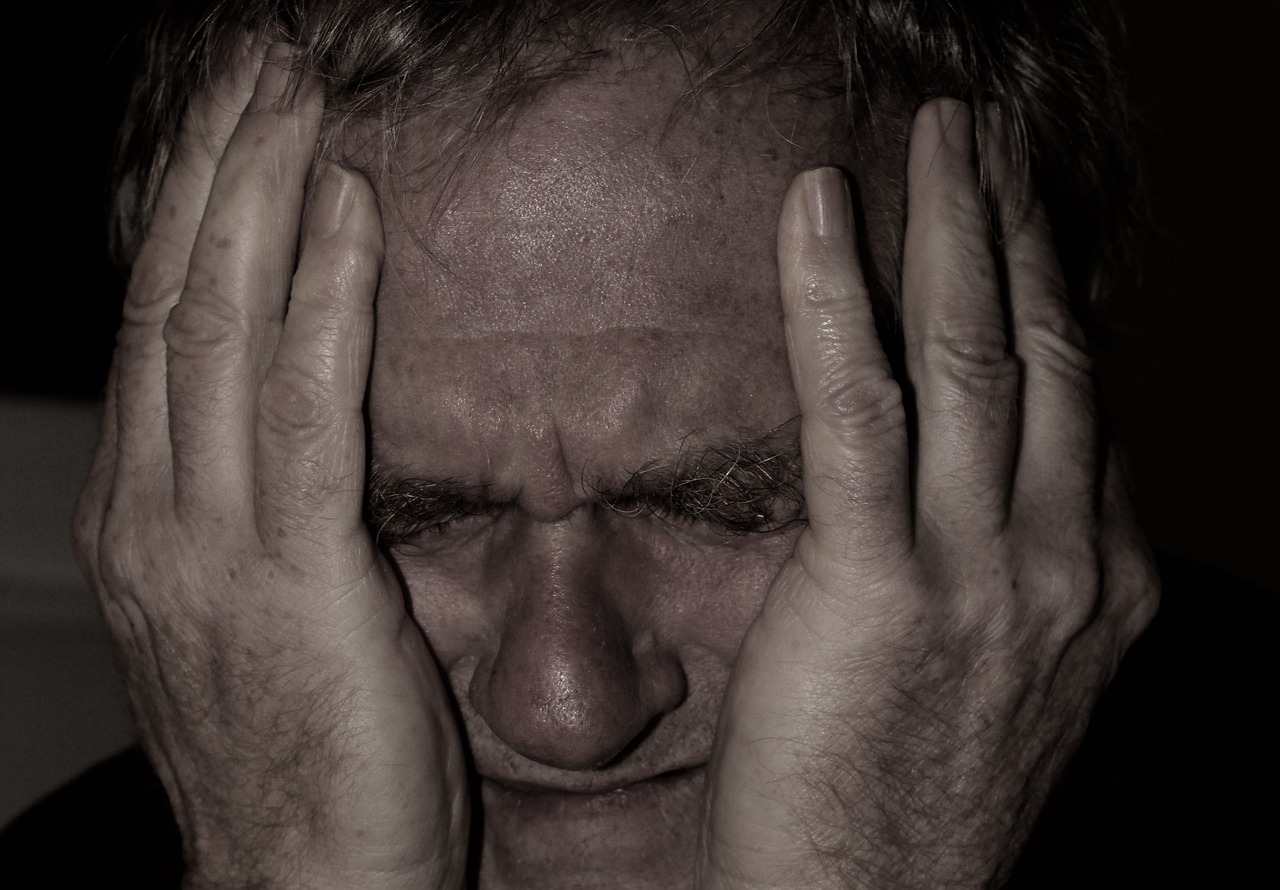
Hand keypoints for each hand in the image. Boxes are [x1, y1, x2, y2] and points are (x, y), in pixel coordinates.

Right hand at [73, 42, 466, 888]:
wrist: (299, 885)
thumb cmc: (301, 751)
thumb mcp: (257, 608)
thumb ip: (262, 506)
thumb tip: (304, 417)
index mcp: (148, 517)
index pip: (164, 330)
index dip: (198, 213)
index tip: (243, 122)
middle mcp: (153, 512)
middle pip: (176, 302)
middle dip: (217, 167)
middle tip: (262, 59)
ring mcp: (205, 542)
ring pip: (221, 329)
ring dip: (260, 195)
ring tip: (296, 90)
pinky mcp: (291, 575)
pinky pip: (306, 406)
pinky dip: (325, 296)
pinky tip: (350, 208)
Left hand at [698, 100, 1158, 887]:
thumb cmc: (907, 797)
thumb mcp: (995, 673)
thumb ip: (1001, 567)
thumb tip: (962, 478)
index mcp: (1094, 581)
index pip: (1083, 403)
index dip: (1051, 294)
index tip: (1017, 225)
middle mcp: (1065, 562)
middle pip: (1050, 351)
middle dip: (1020, 227)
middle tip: (987, 140)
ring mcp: (986, 571)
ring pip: (981, 354)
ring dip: (958, 223)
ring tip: (938, 136)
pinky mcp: (882, 583)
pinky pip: (861, 404)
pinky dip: (837, 292)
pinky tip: (818, 206)